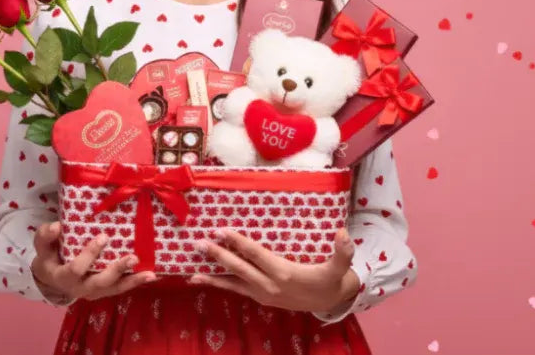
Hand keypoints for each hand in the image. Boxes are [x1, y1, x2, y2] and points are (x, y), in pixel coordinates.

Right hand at [30, 221, 156, 300]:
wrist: (51, 279)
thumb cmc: (49, 257)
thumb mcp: (41, 246)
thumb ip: (46, 236)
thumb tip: (57, 226)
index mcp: (63, 276)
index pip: (77, 269)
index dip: (90, 255)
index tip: (103, 237)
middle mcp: (80, 288)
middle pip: (100, 283)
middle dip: (117, 270)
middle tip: (133, 257)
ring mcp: (94, 292)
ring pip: (114, 289)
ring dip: (132, 281)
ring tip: (150, 274)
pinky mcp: (104, 291)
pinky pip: (120, 288)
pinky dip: (135, 282)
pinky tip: (151, 275)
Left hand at [189, 228, 359, 313]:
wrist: (329, 303)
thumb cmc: (331, 280)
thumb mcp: (339, 268)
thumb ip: (342, 252)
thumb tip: (343, 233)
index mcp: (284, 273)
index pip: (256, 255)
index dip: (239, 243)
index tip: (222, 231)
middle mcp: (269, 285)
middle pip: (239, 268)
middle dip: (219, 256)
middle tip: (199, 243)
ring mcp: (262, 293)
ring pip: (233, 283)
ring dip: (213, 275)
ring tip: (191, 272)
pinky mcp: (260, 297)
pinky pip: (235, 290)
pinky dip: (219, 285)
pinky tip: (202, 280)